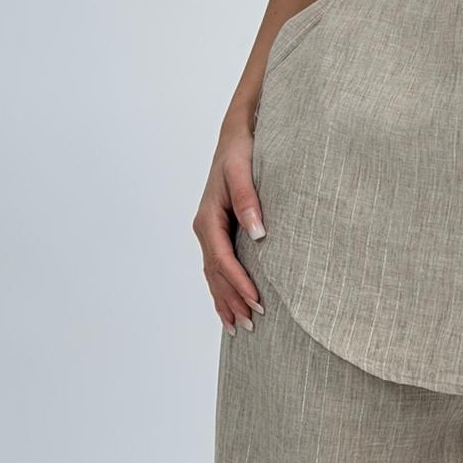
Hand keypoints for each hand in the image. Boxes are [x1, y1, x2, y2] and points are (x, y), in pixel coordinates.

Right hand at [192, 123, 265, 334]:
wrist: (235, 136)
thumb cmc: (240, 152)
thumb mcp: (243, 172)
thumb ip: (249, 202)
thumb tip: (258, 235)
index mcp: (208, 219)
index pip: (223, 261)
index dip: (239, 284)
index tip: (256, 302)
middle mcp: (205, 229)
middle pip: (216, 275)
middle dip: (232, 301)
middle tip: (252, 326)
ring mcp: (210, 232)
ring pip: (215, 275)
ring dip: (226, 300)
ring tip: (240, 327)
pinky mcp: (218, 231)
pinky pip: (218, 267)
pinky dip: (223, 288)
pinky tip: (231, 304)